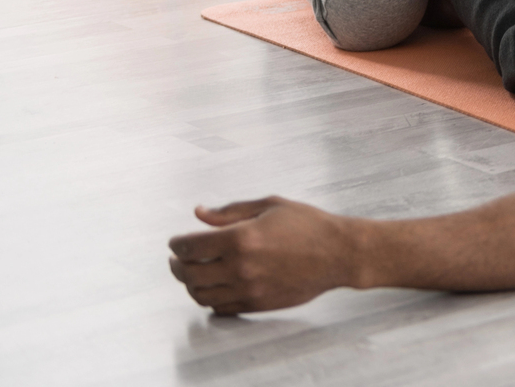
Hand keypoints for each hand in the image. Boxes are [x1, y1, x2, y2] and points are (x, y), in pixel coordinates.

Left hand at [168, 197, 362, 314]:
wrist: (338, 253)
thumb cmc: (309, 225)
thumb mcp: (270, 206)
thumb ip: (230, 211)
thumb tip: (199, 212)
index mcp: (241, 238)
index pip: (190, 247)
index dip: (177, 243)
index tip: (176, 241)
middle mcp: (240, 267)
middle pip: (189, 274)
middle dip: (177, 265)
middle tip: (177, 259)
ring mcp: (248, 289)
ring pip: (201, 295)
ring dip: (190, 284)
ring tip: (193, 273)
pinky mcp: (257, 304)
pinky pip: (220, 308)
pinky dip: (210, 299)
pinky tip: (214, 286)